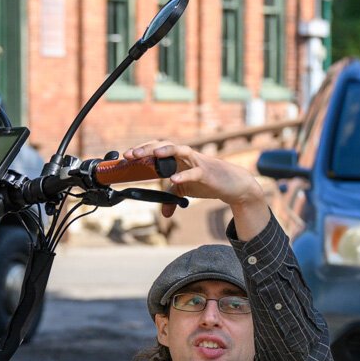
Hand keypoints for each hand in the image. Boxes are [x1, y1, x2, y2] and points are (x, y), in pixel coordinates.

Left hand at [121, 140, 269, 234]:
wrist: (233, 185)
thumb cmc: (208, 182)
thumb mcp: (186, 191)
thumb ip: (172, 198)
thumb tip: (163, 214)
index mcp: (177, 159)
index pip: (156, 150)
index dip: (141, 152)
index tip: (126, 157)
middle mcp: (185, 157)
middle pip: (163, 146)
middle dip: (147, 149)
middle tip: (132, 154)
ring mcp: (196, 162)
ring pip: (179, 150)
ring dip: (165, 151)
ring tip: (153, 154)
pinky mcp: (207, 172)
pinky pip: (194, 171)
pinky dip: (184, 175)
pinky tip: (174, 179)